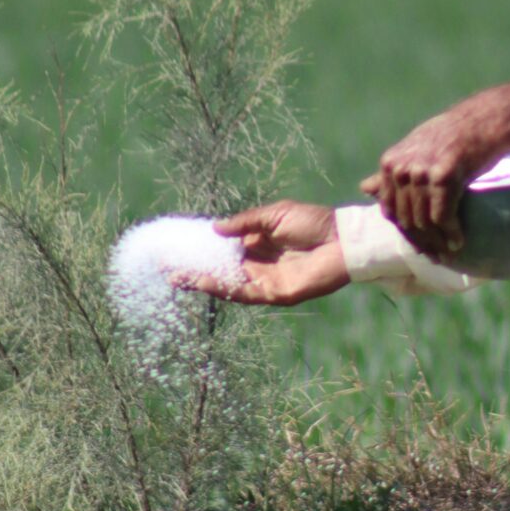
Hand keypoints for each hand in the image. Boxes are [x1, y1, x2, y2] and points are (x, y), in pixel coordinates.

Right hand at [174, 201, 348, 307]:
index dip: (201, 248)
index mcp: (258, 244)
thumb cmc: (314, 223)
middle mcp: (258, 264)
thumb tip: (214, 228)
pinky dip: (224, 290)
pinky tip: (204, 283)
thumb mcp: (274, 215)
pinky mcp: (275, 294)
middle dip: (194, 269)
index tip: (178, 246)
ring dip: (202, 282)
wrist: (343, 240)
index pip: (223, 249)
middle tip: (166, 266)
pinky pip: (245, 294)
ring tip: (177, 277)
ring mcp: (265, 280)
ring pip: (228, 284)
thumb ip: (245, 223)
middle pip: (220, 269)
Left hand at [363, 75, 509, 254]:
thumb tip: (363, 188)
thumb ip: (390, 173)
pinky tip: (459, 241)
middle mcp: (401, 169)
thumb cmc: (450, 136)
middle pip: (407, 219)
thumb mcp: (414, 150)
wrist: (482, 122)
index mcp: (390, 164)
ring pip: (424, 222)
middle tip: (436, 256)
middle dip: (422, 242)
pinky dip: (451, 233)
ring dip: (437, 242)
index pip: (390, 210)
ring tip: (448, 252)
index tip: (419, 246)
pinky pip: (442, 217)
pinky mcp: (443, 178)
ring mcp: (420, 173)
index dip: (405, 232)